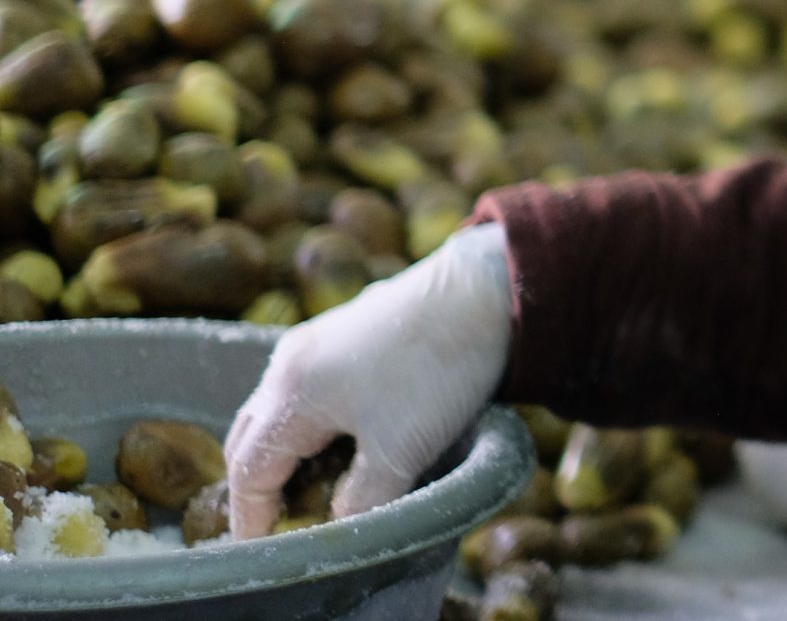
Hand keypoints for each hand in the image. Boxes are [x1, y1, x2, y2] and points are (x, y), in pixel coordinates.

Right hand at [224, 223, 513, 536]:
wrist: (485, 290)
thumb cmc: (437, 372)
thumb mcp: (399, 452)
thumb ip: (360, 502)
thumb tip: (336, 527)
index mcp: (291, 393)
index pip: (249, 470)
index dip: (251, 517)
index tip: (261, 550)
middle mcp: (289, 362)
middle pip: (252, 436)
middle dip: (259, 483)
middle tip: (281, 522)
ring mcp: (315, 339)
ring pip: (278, 408)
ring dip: (285, 450)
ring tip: (312, 485)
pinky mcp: (344, 328)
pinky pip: (304, 386)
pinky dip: (308, 421)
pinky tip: (341, 438)